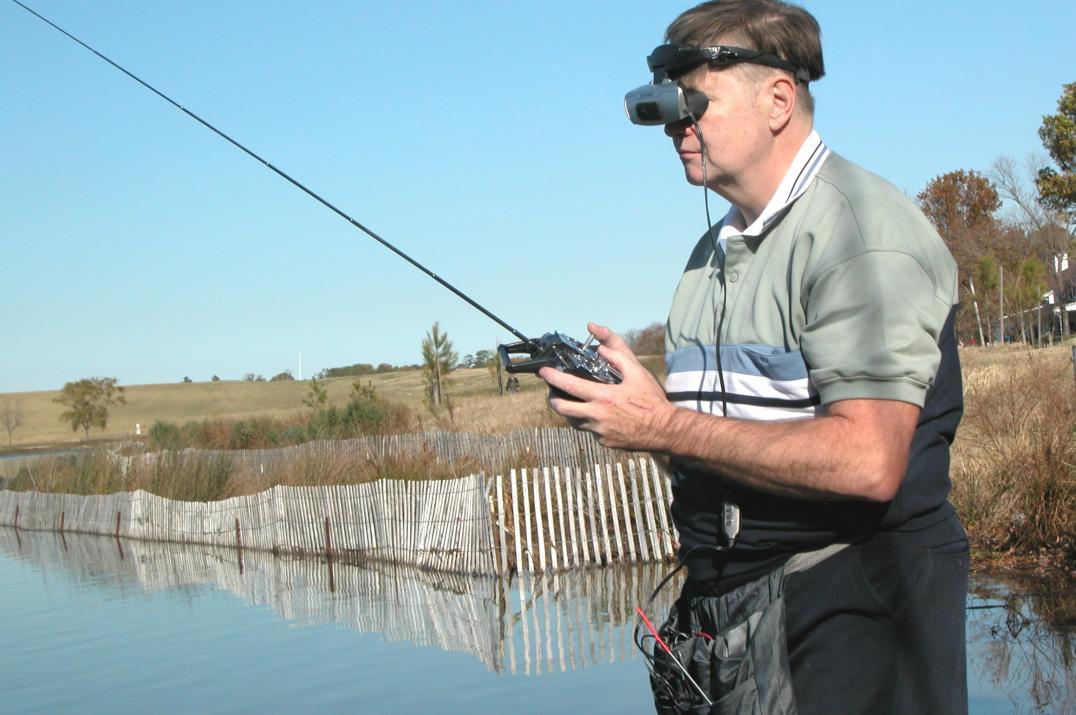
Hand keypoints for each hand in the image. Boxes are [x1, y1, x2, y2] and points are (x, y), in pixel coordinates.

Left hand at [538, 322, 675, 450]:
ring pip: (573, 421)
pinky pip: (589, 430)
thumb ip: (617, 358)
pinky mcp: (604, 442)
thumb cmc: (652, 401)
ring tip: (571, 401)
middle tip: (552, 392)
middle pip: (562, 409)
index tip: (543, 372)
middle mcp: (597, 416)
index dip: (552, 378)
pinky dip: (587, 421)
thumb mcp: (637, 373)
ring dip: (569, 411)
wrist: (664, 430)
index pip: (569, 386)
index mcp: (603, 397)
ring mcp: (599, 432)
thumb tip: (600, 349)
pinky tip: (594, 413)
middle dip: (552, 399)